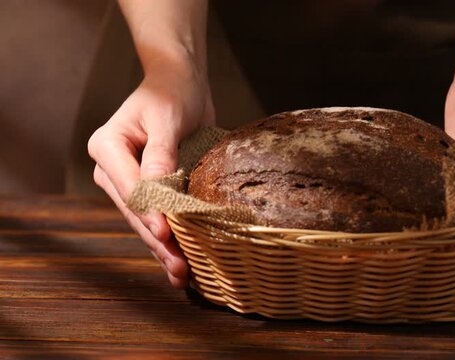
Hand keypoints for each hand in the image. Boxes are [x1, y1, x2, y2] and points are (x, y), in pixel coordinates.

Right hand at [88, 61, 213, 287]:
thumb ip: (161, 152)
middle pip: (134, 211)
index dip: (149, 213)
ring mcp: (127, 181)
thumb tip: (156, 188)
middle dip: (157, 240)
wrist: (180, 84)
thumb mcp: (167, 117)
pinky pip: (154, 218)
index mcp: (107, 146)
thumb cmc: (172, 93)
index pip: (129, 186)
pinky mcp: (148, 189)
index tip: (167, 233)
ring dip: (162, 248)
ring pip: (143, 221)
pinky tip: (178, 263)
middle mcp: (111, 168)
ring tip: (181, 274)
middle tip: (179, 267)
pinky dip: (167, 240)